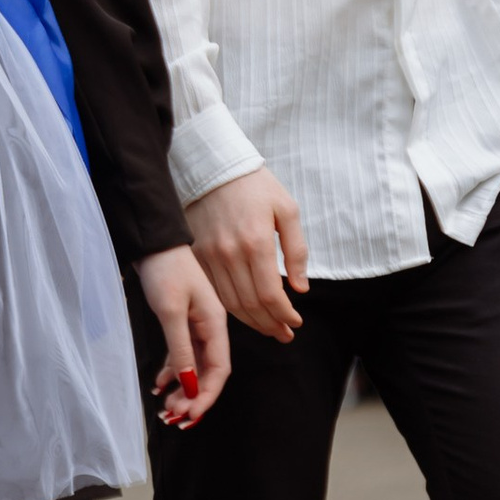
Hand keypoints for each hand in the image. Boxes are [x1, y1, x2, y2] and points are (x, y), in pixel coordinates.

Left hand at [135, 245, 231, 422]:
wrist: (153, 243)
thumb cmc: (165, 271)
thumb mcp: (170, 311)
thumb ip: (180, 348)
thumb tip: (188, 384)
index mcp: (216, 324)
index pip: (219, 370)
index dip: (206, 396)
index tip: (189, 415)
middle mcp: (210, 328)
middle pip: (207, 372)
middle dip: (192, 398)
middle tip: (171, 418)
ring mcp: (196, 326)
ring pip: (193, 366)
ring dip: (182, 388)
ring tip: (165, 408)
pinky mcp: (182, 322)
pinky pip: (181, 354)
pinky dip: (172, 371)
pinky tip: (160, 384)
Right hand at [186, 166, 308, 340]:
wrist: (214, 166)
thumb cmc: (255, 186)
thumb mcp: (287, 210)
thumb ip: (296, 251)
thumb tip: (300, 288)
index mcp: (256, 241)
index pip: (270, 294)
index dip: (284, 315)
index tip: (295, 322)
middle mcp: (230, 253)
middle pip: (250, 305)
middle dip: (271, 325)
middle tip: (285, 333)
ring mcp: (210, 256)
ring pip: (231, 303)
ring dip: (252, 322)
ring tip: (269, 329)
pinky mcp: (198, 256)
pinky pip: (215, 291)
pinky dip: (232, 309)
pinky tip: (246, 314)